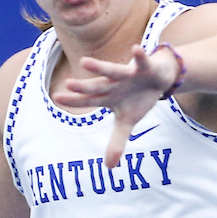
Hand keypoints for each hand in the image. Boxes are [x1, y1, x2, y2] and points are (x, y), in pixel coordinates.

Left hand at [51, 45, 180, 168]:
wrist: (159, 77)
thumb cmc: (138, 98)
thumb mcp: (128, 121)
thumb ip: (117, 142)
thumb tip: (108, 167)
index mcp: (107, 96)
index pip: (87, 100)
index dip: (74, 100)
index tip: (56, 98)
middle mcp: (113, 84)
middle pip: (96, 86)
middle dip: (83, 86)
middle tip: (67, 84)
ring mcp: (128, 75)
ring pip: (113, 71)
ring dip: (100, 68)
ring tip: (85, 62)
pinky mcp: (145, 67)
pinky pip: (142, 61)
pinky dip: (139, 56)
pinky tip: (135, 50)